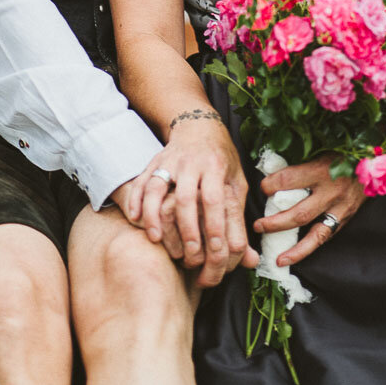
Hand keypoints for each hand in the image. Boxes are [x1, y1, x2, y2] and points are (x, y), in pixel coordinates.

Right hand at [128, 117, 258, 286]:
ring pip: (157, 187)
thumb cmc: (221, 159)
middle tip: (189, 255)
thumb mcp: (237, 180)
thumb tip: (250, 258)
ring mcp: (169, 161)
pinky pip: (141, 181)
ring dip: (154, 214)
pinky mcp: (154, 162)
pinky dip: (136, 199)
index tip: (214, 250)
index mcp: (214, 166)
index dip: (213, 224)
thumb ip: (239, 217)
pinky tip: (135, 218)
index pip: (213, 198)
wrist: (199, 126)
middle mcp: (191, 163)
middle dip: (186, 227)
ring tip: (156, 238)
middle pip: (185, 197)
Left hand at [254, 155, 364, 266]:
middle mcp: (332, 191)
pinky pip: (327, 235)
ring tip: (278, 258)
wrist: (375, 160)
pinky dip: (311, 247)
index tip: (262, 187)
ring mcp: (341, 207)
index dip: (271, 184)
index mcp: (322, 169)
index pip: (289, 180)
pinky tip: (296, 255)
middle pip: (299, 213)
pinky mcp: (348, 217)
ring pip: (315, 233)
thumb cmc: (343, 152)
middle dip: (275, 222)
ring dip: (295, 248)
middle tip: (258, 225)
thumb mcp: (321, 149)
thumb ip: (300, 162)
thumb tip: (272, 170)